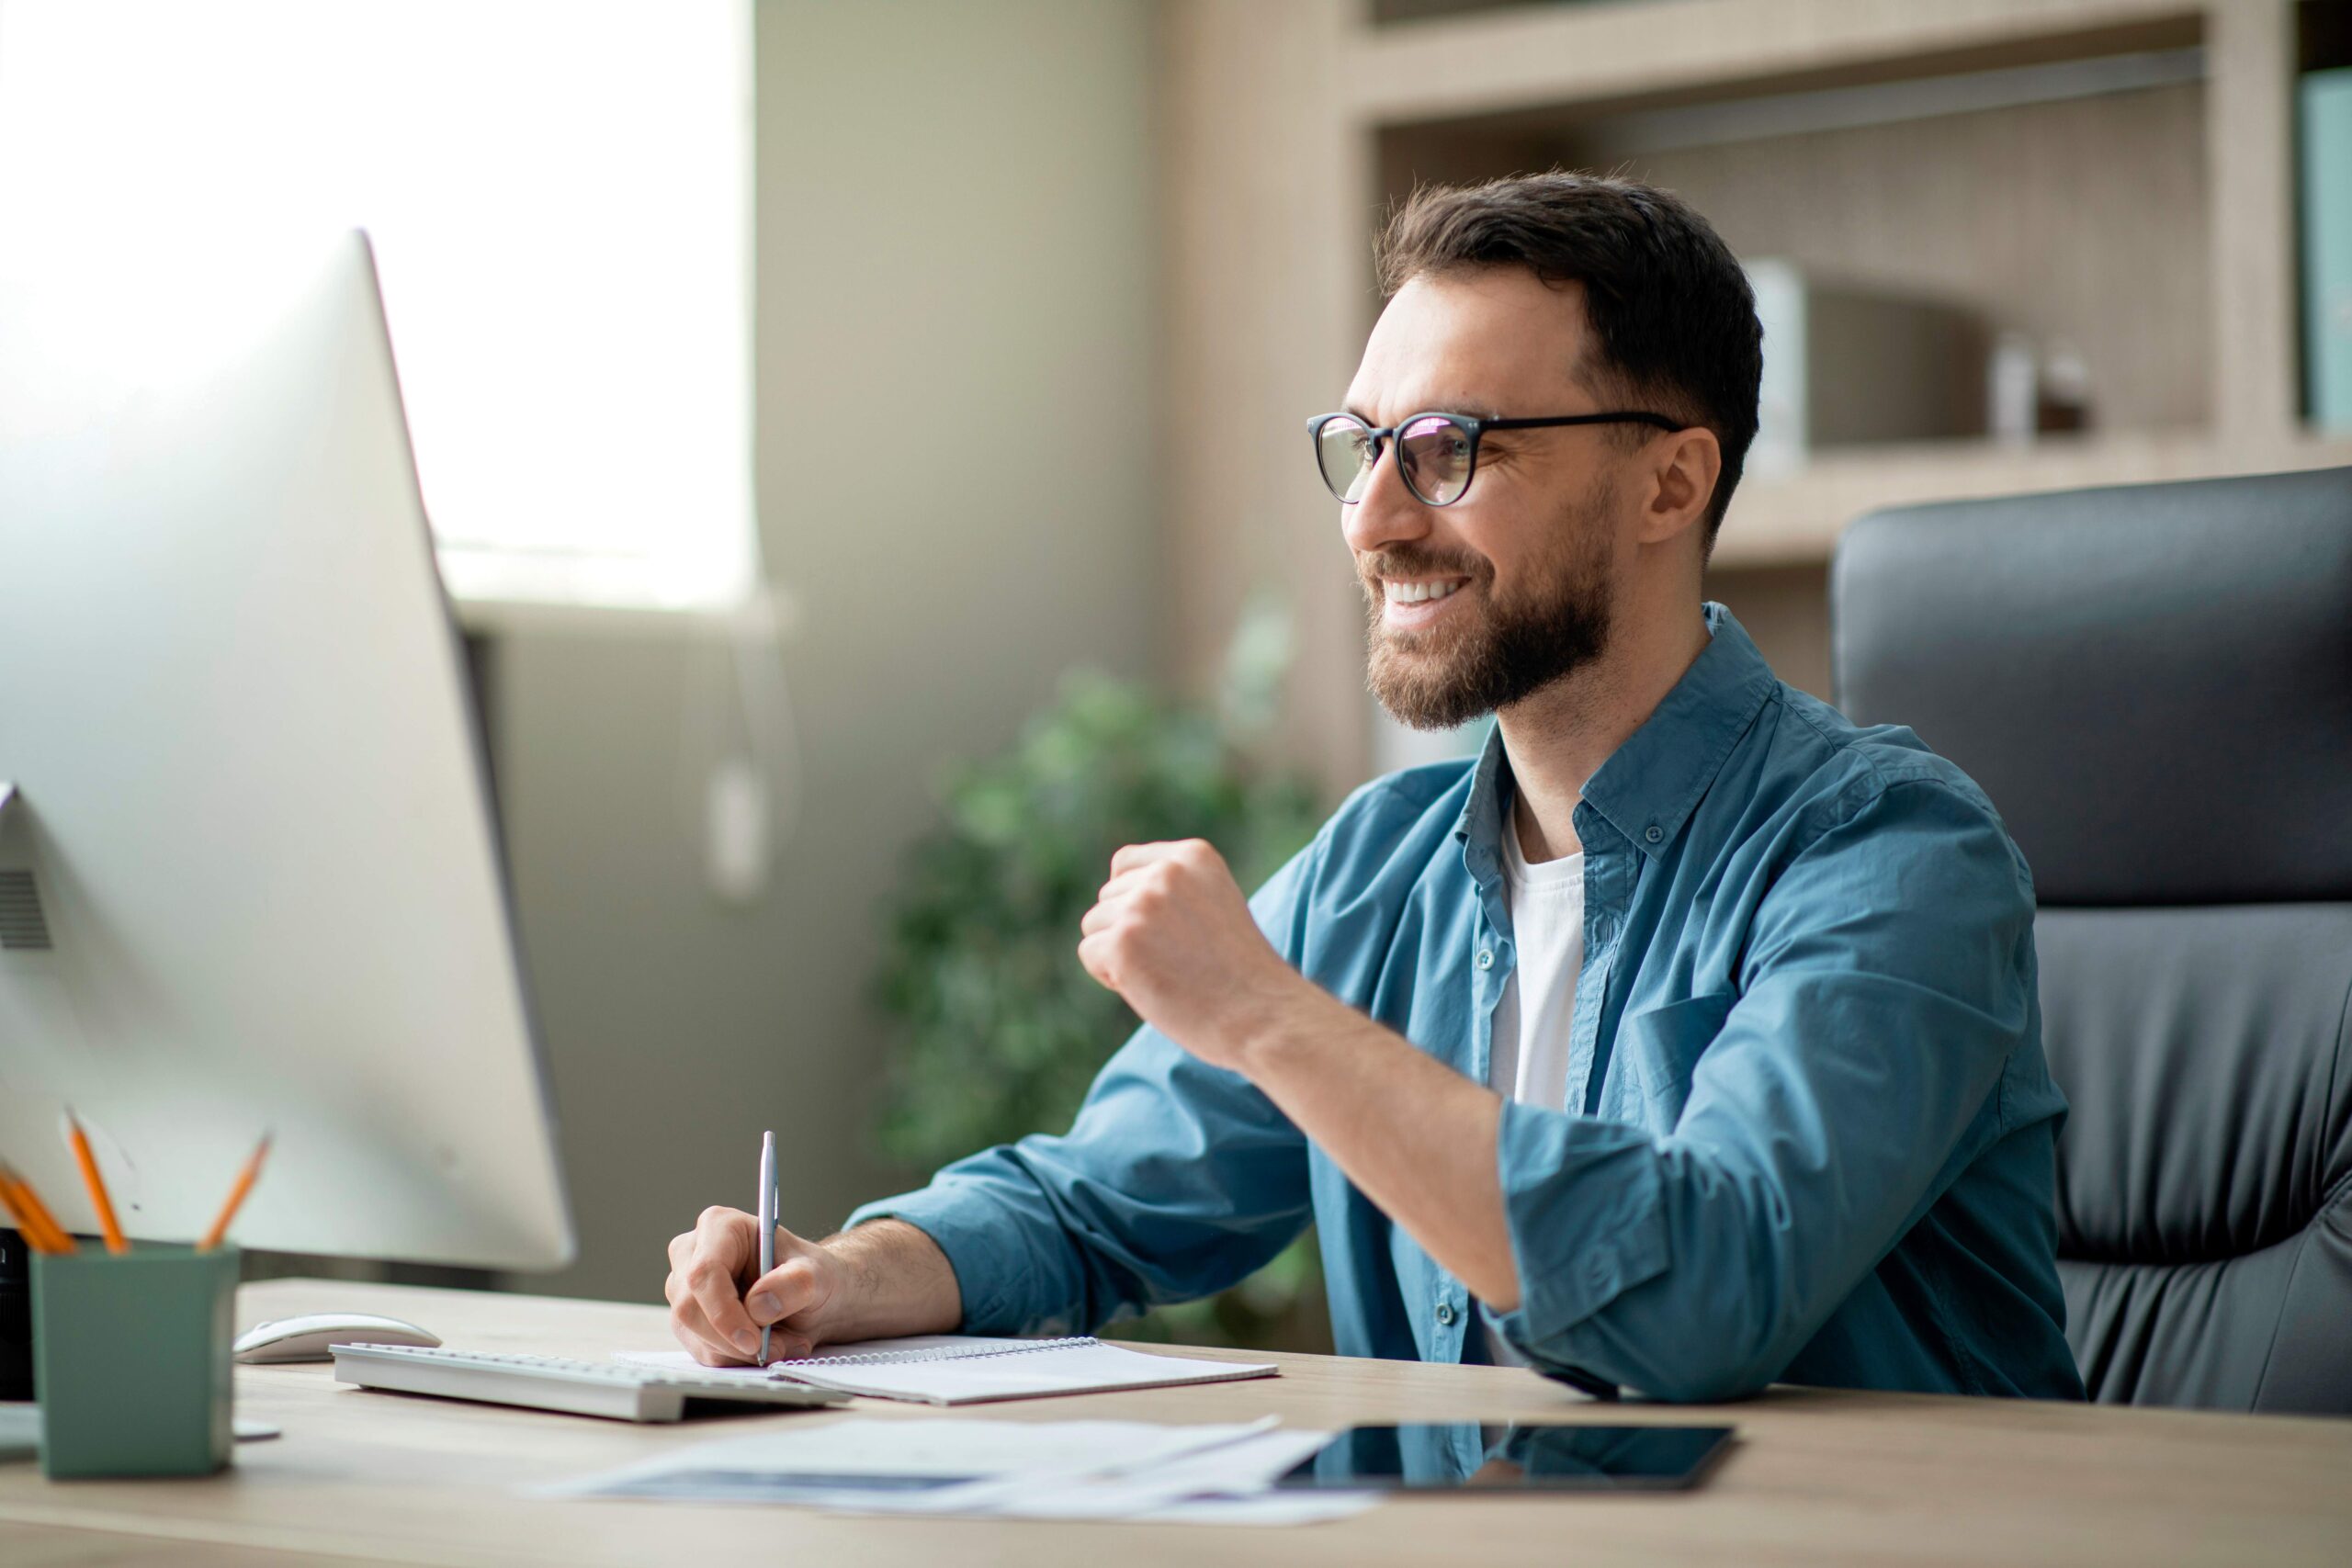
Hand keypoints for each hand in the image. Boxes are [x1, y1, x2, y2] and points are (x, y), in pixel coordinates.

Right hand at [664, 1206, 849, 1365]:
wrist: (810, 1296)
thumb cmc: (808, 1275)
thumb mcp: (816, 1275)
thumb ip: (793, 1284)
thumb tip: (759, 1306)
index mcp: (720, 1226)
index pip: (704, 1272)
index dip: (723, 1311)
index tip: (753, 1340)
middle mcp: (692, 1254)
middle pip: (690, 1308)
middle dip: (734, 1339)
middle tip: (778, 1348)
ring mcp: (684, 1289)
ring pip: (695, 1336)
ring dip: (741, 1352)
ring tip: (783, 1342)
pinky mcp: (688, 1321)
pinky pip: (702, 1351)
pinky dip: (736, 1358)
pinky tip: (765, 1346)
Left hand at [1076, 839, 1306, 1069]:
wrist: (1262, 1015)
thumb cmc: (1240, 973)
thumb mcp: (1214, 904)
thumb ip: (1172, 890)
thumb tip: (1114, 894)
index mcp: (1193, 855)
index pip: (1125, 864)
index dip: (1134, 902)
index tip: (1167, 932)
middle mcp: (1166, 872)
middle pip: (1108, 897)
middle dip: (1127, 931)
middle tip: (1175, 960)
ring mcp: (1142, 905)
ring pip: (1095, 925)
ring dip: (1118, 954)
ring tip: (1165, 973)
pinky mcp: (1122, 941)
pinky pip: (1089, 953)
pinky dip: (1110, 976)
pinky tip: (1151, 987)